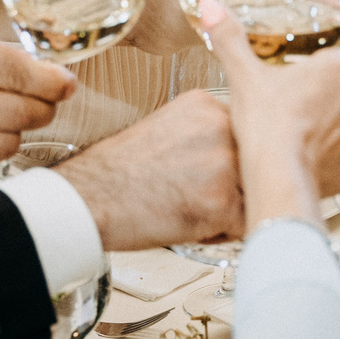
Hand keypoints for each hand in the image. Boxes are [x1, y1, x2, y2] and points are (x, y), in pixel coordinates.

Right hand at [53, 91, 244, 249]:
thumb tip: (232, 157)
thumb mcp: (164, 130)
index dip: (226, 164)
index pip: (242, 137)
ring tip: (189, 210)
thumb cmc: (117, 174)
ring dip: (229, 209)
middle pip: (251, 164)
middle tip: (192, 195)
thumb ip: (202, 136)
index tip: (203, 177)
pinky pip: (243, 224)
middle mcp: (220, 125)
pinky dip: (221, 233)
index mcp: (205, 104)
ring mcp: (224, 161)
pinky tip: (188, 225)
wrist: (88, 199)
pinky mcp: (223, 200)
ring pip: (251, 194)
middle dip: (232, 186)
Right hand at [199, 0, 339, 226]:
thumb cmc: (265, 125)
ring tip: (302, 133)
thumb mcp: (243, 75)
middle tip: (313, 103)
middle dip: (339, 95)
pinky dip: (333, 157)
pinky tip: (308, 157)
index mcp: (338, 70)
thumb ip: (229, 38)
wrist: (275, 177)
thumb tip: (210, 7)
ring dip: (334, 126)